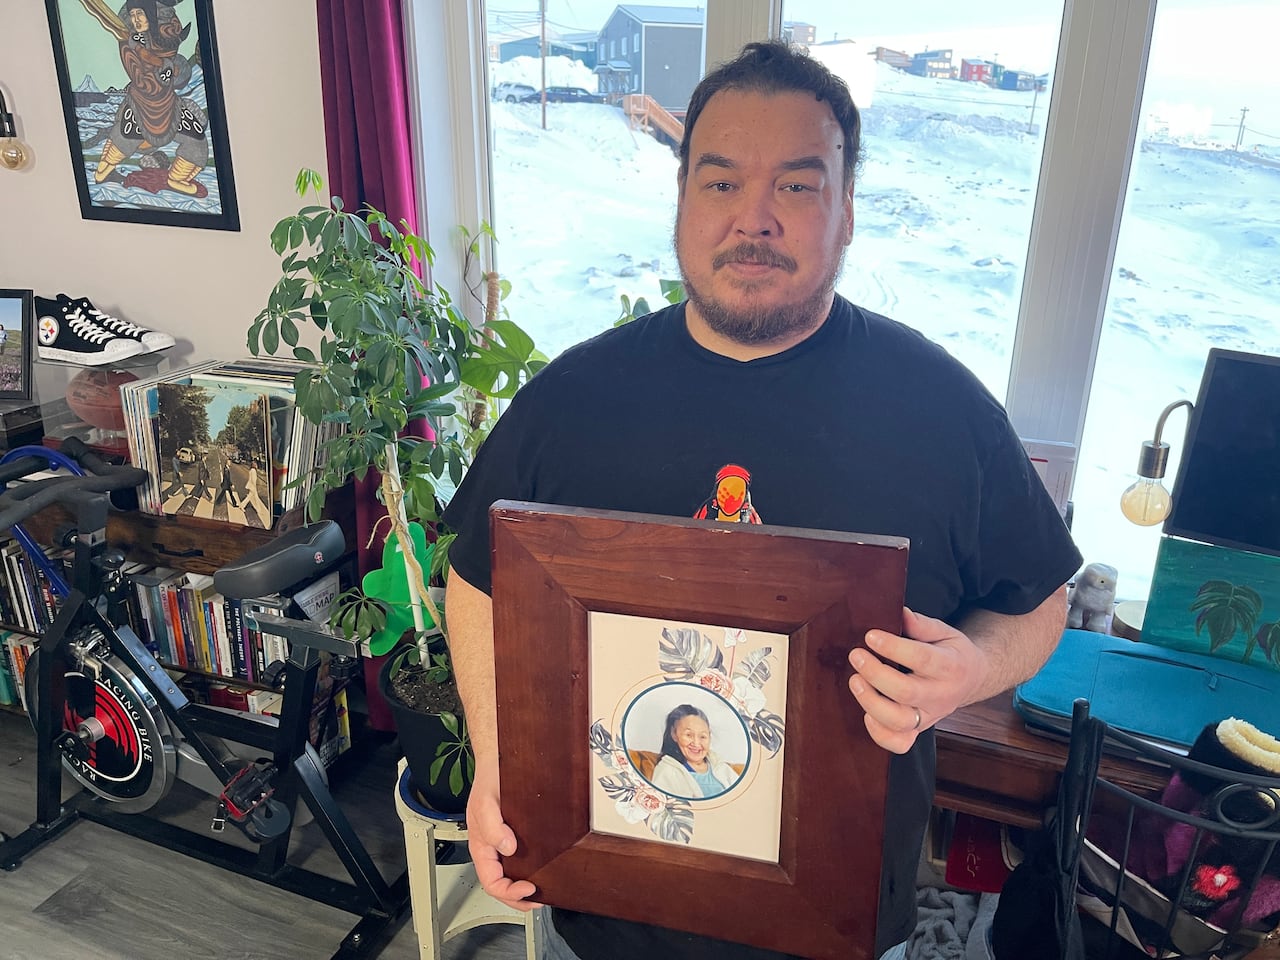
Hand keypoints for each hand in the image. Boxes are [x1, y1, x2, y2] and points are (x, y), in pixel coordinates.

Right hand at [466, 766, 538, 910]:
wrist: (499, 760)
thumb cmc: (489, 780)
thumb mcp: (486, 803)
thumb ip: (492, 826)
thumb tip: (507, 848)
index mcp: (481, 846)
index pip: (491, 882)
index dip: (509, 892)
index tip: (528, 889)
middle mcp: (492, 847)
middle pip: (501, 884)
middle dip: (518, 898)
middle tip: (539, 899)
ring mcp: (503, 841)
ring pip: (511, 873)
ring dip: (524, 885)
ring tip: (542, 889)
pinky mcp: (516, 832)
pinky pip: (520, 858)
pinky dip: (531, 868)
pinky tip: (543, 867)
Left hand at [846, 607, 988, 753]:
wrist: (972, 679)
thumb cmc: (952, 652)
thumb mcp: (945, 632)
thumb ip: (922, 625)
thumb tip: (900, 613)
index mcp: (951, 667)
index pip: (921, 658)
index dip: (893, 647)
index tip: (870, 636)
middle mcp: (941, 695)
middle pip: (906, 692)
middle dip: (875, 673)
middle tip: (856, 655)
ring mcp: (930, 716)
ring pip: (900, 722)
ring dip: (871, 702)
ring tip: (855, 681)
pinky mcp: (919, 730)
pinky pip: (899, 743)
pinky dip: (879, 734)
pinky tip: (866, 714)